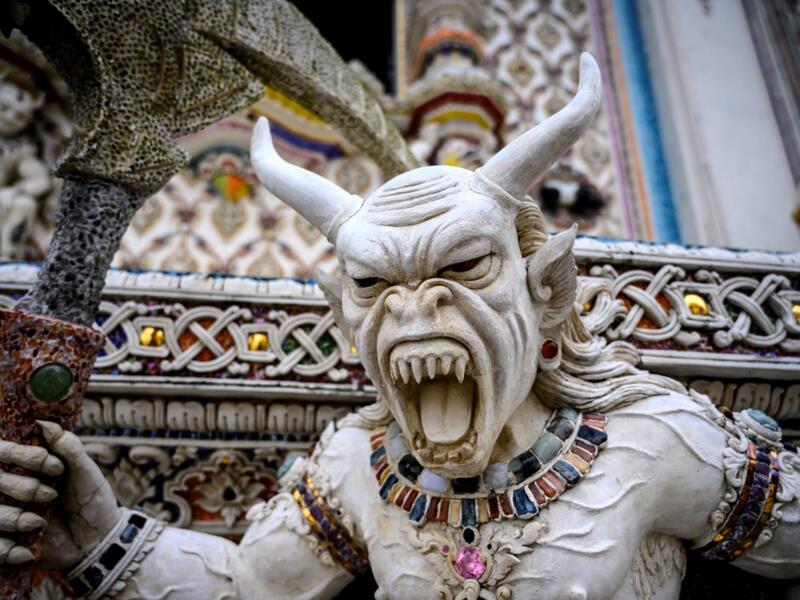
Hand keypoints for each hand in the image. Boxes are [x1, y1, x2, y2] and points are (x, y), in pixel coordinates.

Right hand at [0, 421, 122, 570]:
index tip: (56, 467)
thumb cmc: (93, 499)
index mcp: (29, 466)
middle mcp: (12, 487)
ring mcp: (8, 513)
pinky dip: (6, 549)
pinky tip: (27, 551)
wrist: (99, 539)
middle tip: (50, 494)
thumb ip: (68, 448)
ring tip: (39, 522)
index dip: (26, 456)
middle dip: (22, 487)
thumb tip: (45, 423)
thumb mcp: (86, 472)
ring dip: (13, 518)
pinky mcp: (8, 540)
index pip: (6, 451)